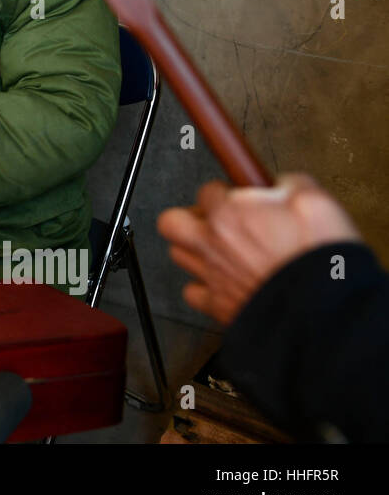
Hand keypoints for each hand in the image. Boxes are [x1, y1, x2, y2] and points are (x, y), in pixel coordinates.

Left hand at [157, 173, 361, 325]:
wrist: (322, 310)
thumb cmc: (318, 258)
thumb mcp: (314, 202)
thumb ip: (289, 184)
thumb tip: (279, 184)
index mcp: (230, 214)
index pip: (207, 190)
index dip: (225, 192)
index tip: (237, 198)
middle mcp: (213, 244)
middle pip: (172, 222)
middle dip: (190, 218)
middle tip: (213, 220)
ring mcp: (212, 275)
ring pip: (178, 254)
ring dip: (194, 249)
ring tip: (219, 248)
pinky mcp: (218, 305)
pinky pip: (192, 293)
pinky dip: (203, 287)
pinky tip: (221, 282)